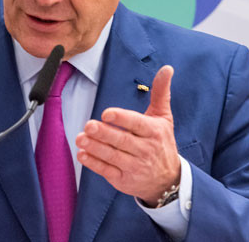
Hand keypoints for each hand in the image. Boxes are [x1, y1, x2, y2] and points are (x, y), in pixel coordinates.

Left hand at [75, 65, 179, 206]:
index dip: (122, 118)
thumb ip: (160, 92)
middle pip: (122, 141)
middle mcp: (146, 150)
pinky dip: (94, 164)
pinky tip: (82, 154)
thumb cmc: (162, 143)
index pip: (137, 124)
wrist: (167, 180)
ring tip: (80, 138)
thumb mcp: (163, 117)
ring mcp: (135, 167)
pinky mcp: (124, 180)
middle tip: (88, 125)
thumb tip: (167, 68)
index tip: (106, 113)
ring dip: (95, 148)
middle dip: (104, 133)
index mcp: (154, 132)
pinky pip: (107, 171)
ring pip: (113, 156)